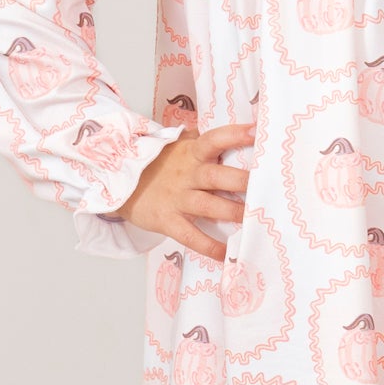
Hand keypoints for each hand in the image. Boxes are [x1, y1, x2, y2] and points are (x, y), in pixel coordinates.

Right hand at [104, 121, 253, 262]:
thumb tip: (237, 130)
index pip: (214, 139)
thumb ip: (203, 142)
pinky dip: (209, 246)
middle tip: (265, 185)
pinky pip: (191, 236)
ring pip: (209, 206)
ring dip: (232, 213)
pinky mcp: (168, 220)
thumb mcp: (177, 146)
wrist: (118, 182)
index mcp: (191, 153)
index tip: (257, 131)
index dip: (235, 135)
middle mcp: (187, 174)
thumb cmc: (158, 164)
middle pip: (217, 176)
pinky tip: (226, 254)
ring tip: (254, 219)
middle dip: (241, 181)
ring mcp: (178, 198)